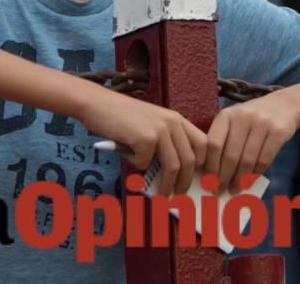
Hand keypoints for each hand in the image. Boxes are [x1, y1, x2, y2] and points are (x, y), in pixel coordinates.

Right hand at [79, 90, 206, 196]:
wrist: (97, 103)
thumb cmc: (120, 118)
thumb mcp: (150, 125)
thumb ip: (164, 143)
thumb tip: (175, 176)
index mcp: (177, 119)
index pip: (202, 144)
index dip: (203, 165)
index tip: (199, 182)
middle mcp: (172, 122)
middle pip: (190, 160)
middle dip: (185, 183)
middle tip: (179, 196)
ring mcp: (160, 130)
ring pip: (173, 167)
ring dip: (167, 186)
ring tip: (161, 197)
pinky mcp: (145, 138)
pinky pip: (145, 164)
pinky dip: (135, 165)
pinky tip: (126, 153)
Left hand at [205, 93, 297, 191]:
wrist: (282, 105)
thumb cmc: (250, 120)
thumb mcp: (233, 122)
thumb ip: (222, 142)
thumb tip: (210, 175)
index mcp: (226, 115)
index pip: (214, 144)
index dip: (210, 166)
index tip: (208, 182)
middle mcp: (242, 117)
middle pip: (230, 155)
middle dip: (223, 177)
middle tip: (219, 191)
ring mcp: (261, 123)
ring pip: (247, 160)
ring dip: (239, 180)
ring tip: (234, 190)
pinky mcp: (278, 131)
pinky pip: (264, 159)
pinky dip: (255, 174)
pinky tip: (249, 181)